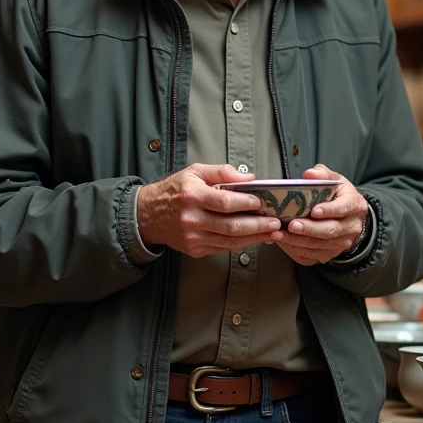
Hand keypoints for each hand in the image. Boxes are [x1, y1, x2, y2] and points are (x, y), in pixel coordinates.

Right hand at [137, 164, 281, 257]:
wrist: (148, 215)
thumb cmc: (174, 191)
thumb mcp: (194, 172)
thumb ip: (221, 172)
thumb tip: (248, 178)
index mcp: (192, 196)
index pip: (225, 202)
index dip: (246, 204)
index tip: (262, 202)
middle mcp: (192, 219)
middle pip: (231, 226)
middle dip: (257, 225)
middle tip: (275, 222)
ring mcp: (193, 237)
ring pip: (230, 241)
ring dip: (254, 238)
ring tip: (271, 232)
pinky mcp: (195, 250)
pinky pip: (223, 248)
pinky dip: (241, 244)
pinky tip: (254, 238)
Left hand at [271, 164, 366, 265]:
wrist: (348, 217)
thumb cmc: (337, 196)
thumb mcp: (334, 180)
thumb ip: (322, 174)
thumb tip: (309, 174)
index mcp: (355, 205)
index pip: (344, 208)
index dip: (329, 210)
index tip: (314, 210)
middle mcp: (351, 227)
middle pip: (330, 231)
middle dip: (309, 229)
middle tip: (292, 225)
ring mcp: (341, 243)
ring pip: (318, 246)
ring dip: (296, 241)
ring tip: (278, 234)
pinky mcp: (329, 254)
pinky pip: (311, 257)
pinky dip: (294, 250)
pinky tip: (281, 242)